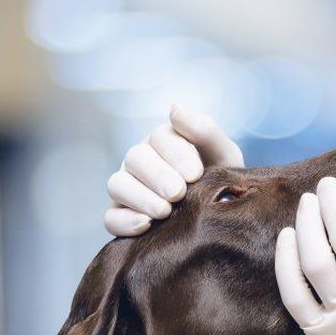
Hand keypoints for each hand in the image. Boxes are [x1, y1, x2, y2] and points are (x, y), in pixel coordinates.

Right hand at [105, 105, 243, 235]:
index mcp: (164, 142)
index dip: (176, 154)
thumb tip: (175, 109)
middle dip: (158, 176)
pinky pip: (111, 218)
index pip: (161, 138)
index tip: (195, 174)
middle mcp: (141, 162)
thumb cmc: (221, 180)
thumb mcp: (224, 155)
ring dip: (140, 197)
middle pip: (135, 159)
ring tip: (165, 211)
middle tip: (178, 193)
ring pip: (117, 185)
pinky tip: (146, 225)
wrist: (221, 215)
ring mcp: (128, 189)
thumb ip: (204, 131)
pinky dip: (125, 221)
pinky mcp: (122, 217)